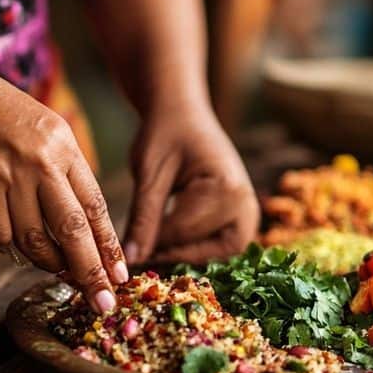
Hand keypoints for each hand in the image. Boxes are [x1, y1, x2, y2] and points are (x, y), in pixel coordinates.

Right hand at [0, 58, 126, 312]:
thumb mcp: (46, 130)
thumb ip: (66, 177)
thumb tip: (83, 239)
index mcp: (60, 147)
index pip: (93, 208)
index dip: (108, 248)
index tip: (119, 278)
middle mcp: (32, 164)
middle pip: (67, 234)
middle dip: (88, 274)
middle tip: (101, 303)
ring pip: (15, 242)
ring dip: (14, 243)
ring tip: (4, 212)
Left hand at [125, 103, 258, 264]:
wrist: (182, 112)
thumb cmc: (165, 134)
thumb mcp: (149, 176)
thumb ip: (142, 219)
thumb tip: (132, 260)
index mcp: (226, 189)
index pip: (182, 233)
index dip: (150, 246)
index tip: (125, 252)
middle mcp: (245, 203)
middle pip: (204, 250)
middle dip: (171, 253)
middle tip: (140, 251)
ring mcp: (247, 211)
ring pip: (213, 253)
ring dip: (183, 252)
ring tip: (152, 243)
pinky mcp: (240, 217)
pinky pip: (217, 245)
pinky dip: (192, 245)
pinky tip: (165, 237)